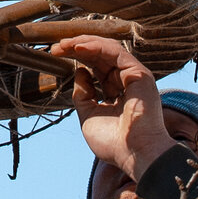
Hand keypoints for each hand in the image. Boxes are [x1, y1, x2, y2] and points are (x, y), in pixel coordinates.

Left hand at [52, 36, 176, 180]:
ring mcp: (134, 76)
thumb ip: (83, 94)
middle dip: (78, 48)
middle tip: (58, 46)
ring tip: (65, 44)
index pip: (97, 67)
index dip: (78, 58)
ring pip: (108, 49)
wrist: (134, 155)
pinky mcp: (139, 74)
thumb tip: (80, 71)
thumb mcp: (88, 116)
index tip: (58, 55)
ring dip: (85, 43)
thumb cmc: (114, 143)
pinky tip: (79, 48)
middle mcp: (126, 81)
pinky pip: (117, 53)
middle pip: (100, 55)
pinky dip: (97, 47)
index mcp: (116, 92)